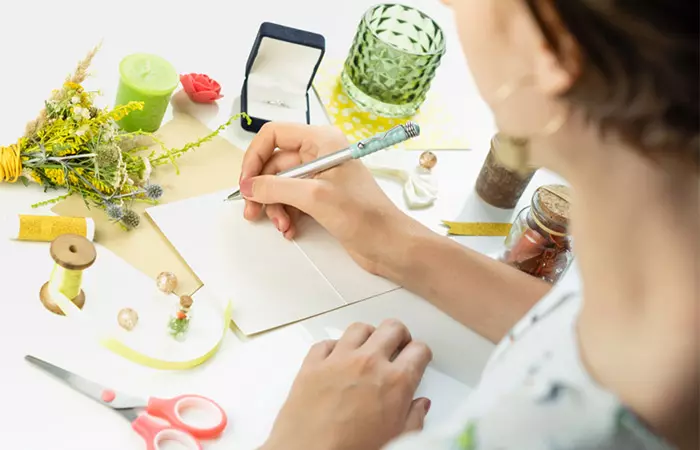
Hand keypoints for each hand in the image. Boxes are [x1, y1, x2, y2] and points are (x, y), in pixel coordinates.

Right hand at [238, 122, 411, 274]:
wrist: (389, 244)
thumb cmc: (363, 216)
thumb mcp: (314, 197)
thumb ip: (275, 188)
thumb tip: (248, 186)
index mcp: (322, 141)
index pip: (274, 135)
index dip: (255, 157)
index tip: (246, 183)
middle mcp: (320, 154)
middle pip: (274, 163)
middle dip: (263, 190)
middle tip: (253, 212)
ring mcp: (321, 177)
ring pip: (281, 185)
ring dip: (275, 207)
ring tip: (283, 226)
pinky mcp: (323, 197)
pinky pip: (293, 200)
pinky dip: (287, 214)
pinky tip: (291, 229)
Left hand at [261, 320, 432, 449]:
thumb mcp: (395, 441)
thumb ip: (413, 419)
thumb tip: (419, 406)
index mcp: (395, 382)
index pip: (419, 350)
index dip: (421, 354)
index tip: (418, 359)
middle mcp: (368, 363)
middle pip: (392, 328)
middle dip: (399, 335)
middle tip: (397, 347)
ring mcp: (338, 360)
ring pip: (359, 328)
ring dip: (368, 336)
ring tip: (368, 349)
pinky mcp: (312, 364)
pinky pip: (326, 343)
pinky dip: (334, 348)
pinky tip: (336, 360)